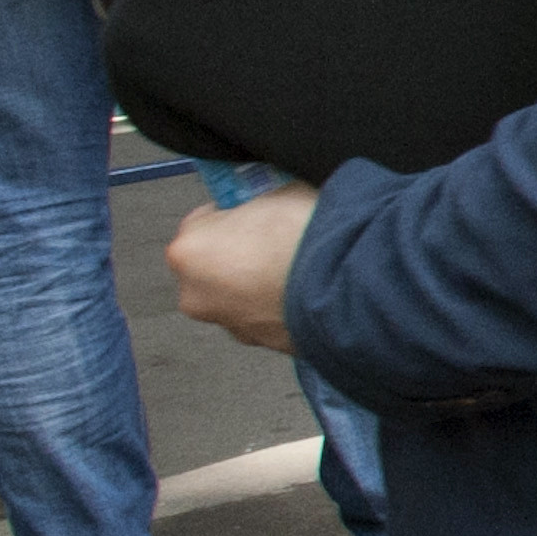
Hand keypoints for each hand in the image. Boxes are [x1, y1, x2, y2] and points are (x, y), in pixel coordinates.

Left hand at [166, 181, 318, 353]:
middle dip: (241, 252)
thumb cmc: (308, 237)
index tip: (255, 211)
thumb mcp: (277, 191)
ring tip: (298, 265)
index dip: (234, 213)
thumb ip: (259, 200)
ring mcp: (230, 324)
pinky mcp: (262, 344)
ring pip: (239, 294)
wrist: (349, 284)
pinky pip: (265, 315)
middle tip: (277, 238)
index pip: (203, 222)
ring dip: (260, 281)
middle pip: (215, 264)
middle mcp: (197, 295)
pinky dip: (280, 304)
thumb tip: (270, 200)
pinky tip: (305, 287)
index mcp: (188, 252)